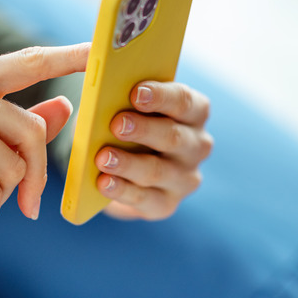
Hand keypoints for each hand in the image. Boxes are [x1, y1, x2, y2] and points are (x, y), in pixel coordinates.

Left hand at [96, 81, 211, 219]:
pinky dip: (121, 190)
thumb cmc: (128, 123)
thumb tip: (101, 98)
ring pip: (157, 170)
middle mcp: (196, 145)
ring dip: (128, 164)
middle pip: (173, 136)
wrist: (124, 166)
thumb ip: (122, 97)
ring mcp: (184, 178)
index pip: (184, 101)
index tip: (136, 93)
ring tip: (102, 158)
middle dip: (143, 130)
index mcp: (193, 112)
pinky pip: (144, 198)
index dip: (160, 96)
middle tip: (116, 124)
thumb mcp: (128, 106)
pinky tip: (103, 183)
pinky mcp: (166, 204)